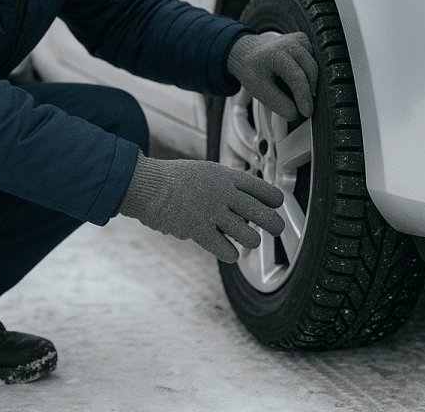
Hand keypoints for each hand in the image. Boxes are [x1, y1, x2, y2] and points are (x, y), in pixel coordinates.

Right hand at [117, 152, 284, 262]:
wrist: (148, 185)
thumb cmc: (173, 179)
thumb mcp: (204, 171)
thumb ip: (224, 184)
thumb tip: (242, 197)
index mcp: (226, 177)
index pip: (262, 188)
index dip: (274, 200)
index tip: (277, 205)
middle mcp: (223, 194)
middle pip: (263, 213)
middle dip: (275, 224)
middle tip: (276, 229)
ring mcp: (212, 212)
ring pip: (248, 235)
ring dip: (251, 240)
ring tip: (247, 240)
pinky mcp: (198, 230)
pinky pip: (226, 249)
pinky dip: (231, 253)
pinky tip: (230, 251)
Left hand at [226, 32, 317, 119]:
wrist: (247, 52)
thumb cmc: (252, 69)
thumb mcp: (259, 89)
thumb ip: (278, 103)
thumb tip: (296, 114)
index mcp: (276, 54)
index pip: (297, 77)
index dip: (304, 97)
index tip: (306, 112)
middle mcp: (289, 43)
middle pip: (310, 71)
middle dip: (309, 92)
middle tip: (304, 108)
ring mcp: (298, 39)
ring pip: (314, 66)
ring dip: (310, 82)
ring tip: (298, 93)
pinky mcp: (303, 40)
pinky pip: (314, 60)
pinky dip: (309, 72)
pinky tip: (299, 78)